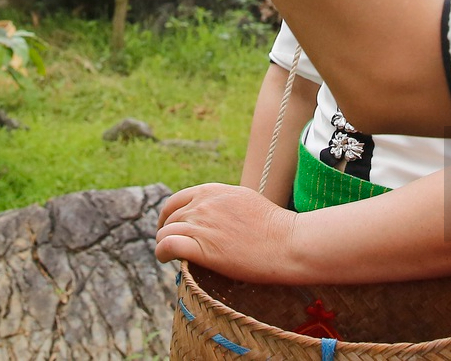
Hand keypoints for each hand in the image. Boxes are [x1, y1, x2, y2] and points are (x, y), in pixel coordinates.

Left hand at [155, 182, 306, 283]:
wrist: (288, 243)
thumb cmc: (274, 227)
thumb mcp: (245, 201)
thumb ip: (223, 203)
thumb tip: (212, 214)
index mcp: (213, 191)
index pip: (176, 200)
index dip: (168, 215)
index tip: (171, 226)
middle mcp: (203, 204)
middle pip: (170, 217)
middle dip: (166, 231)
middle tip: (171, 245)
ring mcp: (202, 224)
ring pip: (165, 232)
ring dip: (163, 244)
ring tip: (167, 255)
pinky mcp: (202, 247)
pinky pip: (168, 246)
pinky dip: (162, 253)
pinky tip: (166, 260)